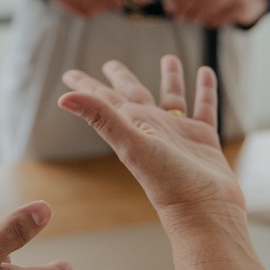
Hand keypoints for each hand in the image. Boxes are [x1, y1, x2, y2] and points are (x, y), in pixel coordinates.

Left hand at [60, 57, 269, 269]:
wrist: (206, 212)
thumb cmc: (168, 183)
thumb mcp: (131, 145)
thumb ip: (101, 118)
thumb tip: (63, 98)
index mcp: (132, 127)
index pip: (103, 100)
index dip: (85, 86)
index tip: (68, 73)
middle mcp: (153, 128)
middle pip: (134, 94)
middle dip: (121, 78)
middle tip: (110, 63)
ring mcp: (179, 134)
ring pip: (172, 97)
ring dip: (170, 78)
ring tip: (170, 57)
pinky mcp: (204, 139)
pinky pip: (205, 107)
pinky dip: (205, 90)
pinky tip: (207, 72)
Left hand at [165, 0, 268, 27]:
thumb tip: (169, 7)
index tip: (171, 10)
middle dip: (188, 7)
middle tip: (180, 18)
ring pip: (213, 4)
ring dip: (200, 14)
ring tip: (195, 21)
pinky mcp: (242, 6)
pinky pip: (225, 14)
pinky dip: (216, 20)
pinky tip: (210, 24)